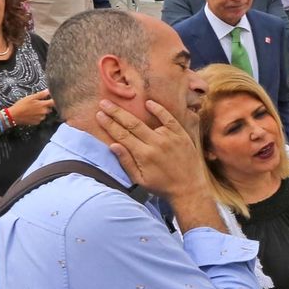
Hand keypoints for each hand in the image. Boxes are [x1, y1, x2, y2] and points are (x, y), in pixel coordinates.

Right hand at [9, 90, 55, 126]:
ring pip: (44, 114)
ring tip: (33, 109)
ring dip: (41, 112)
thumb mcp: (31, 97)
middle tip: (38, 104)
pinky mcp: (37, 122)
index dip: (53, 100)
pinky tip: (31, 114)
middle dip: (46, 106)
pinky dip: (37, 116)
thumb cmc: (22, 105)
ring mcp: (40, 118)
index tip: (51, 99)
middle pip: (49, 108)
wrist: (14, 115)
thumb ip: (41, 94)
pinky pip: (40, 118)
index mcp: (43, 105)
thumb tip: (48, 90)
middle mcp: (44, 112)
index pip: (53, 102)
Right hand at [95, 98, 220, 230]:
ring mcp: (169, 137)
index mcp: (143, 155)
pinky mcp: (181, 134)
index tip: (99, 115)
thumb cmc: (162, 186)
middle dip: (115, 113)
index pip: (122, 136)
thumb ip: (126, 162)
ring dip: (132, 110)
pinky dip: (159, 109)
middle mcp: (155, 143)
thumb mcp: (140, 180)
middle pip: (131, 124)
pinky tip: (149, 103)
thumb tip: (113, 145)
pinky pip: (168, 118)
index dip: (109, 124)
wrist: (190, 188)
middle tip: (104, 102)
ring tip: (121, 100)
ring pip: (147, 120)